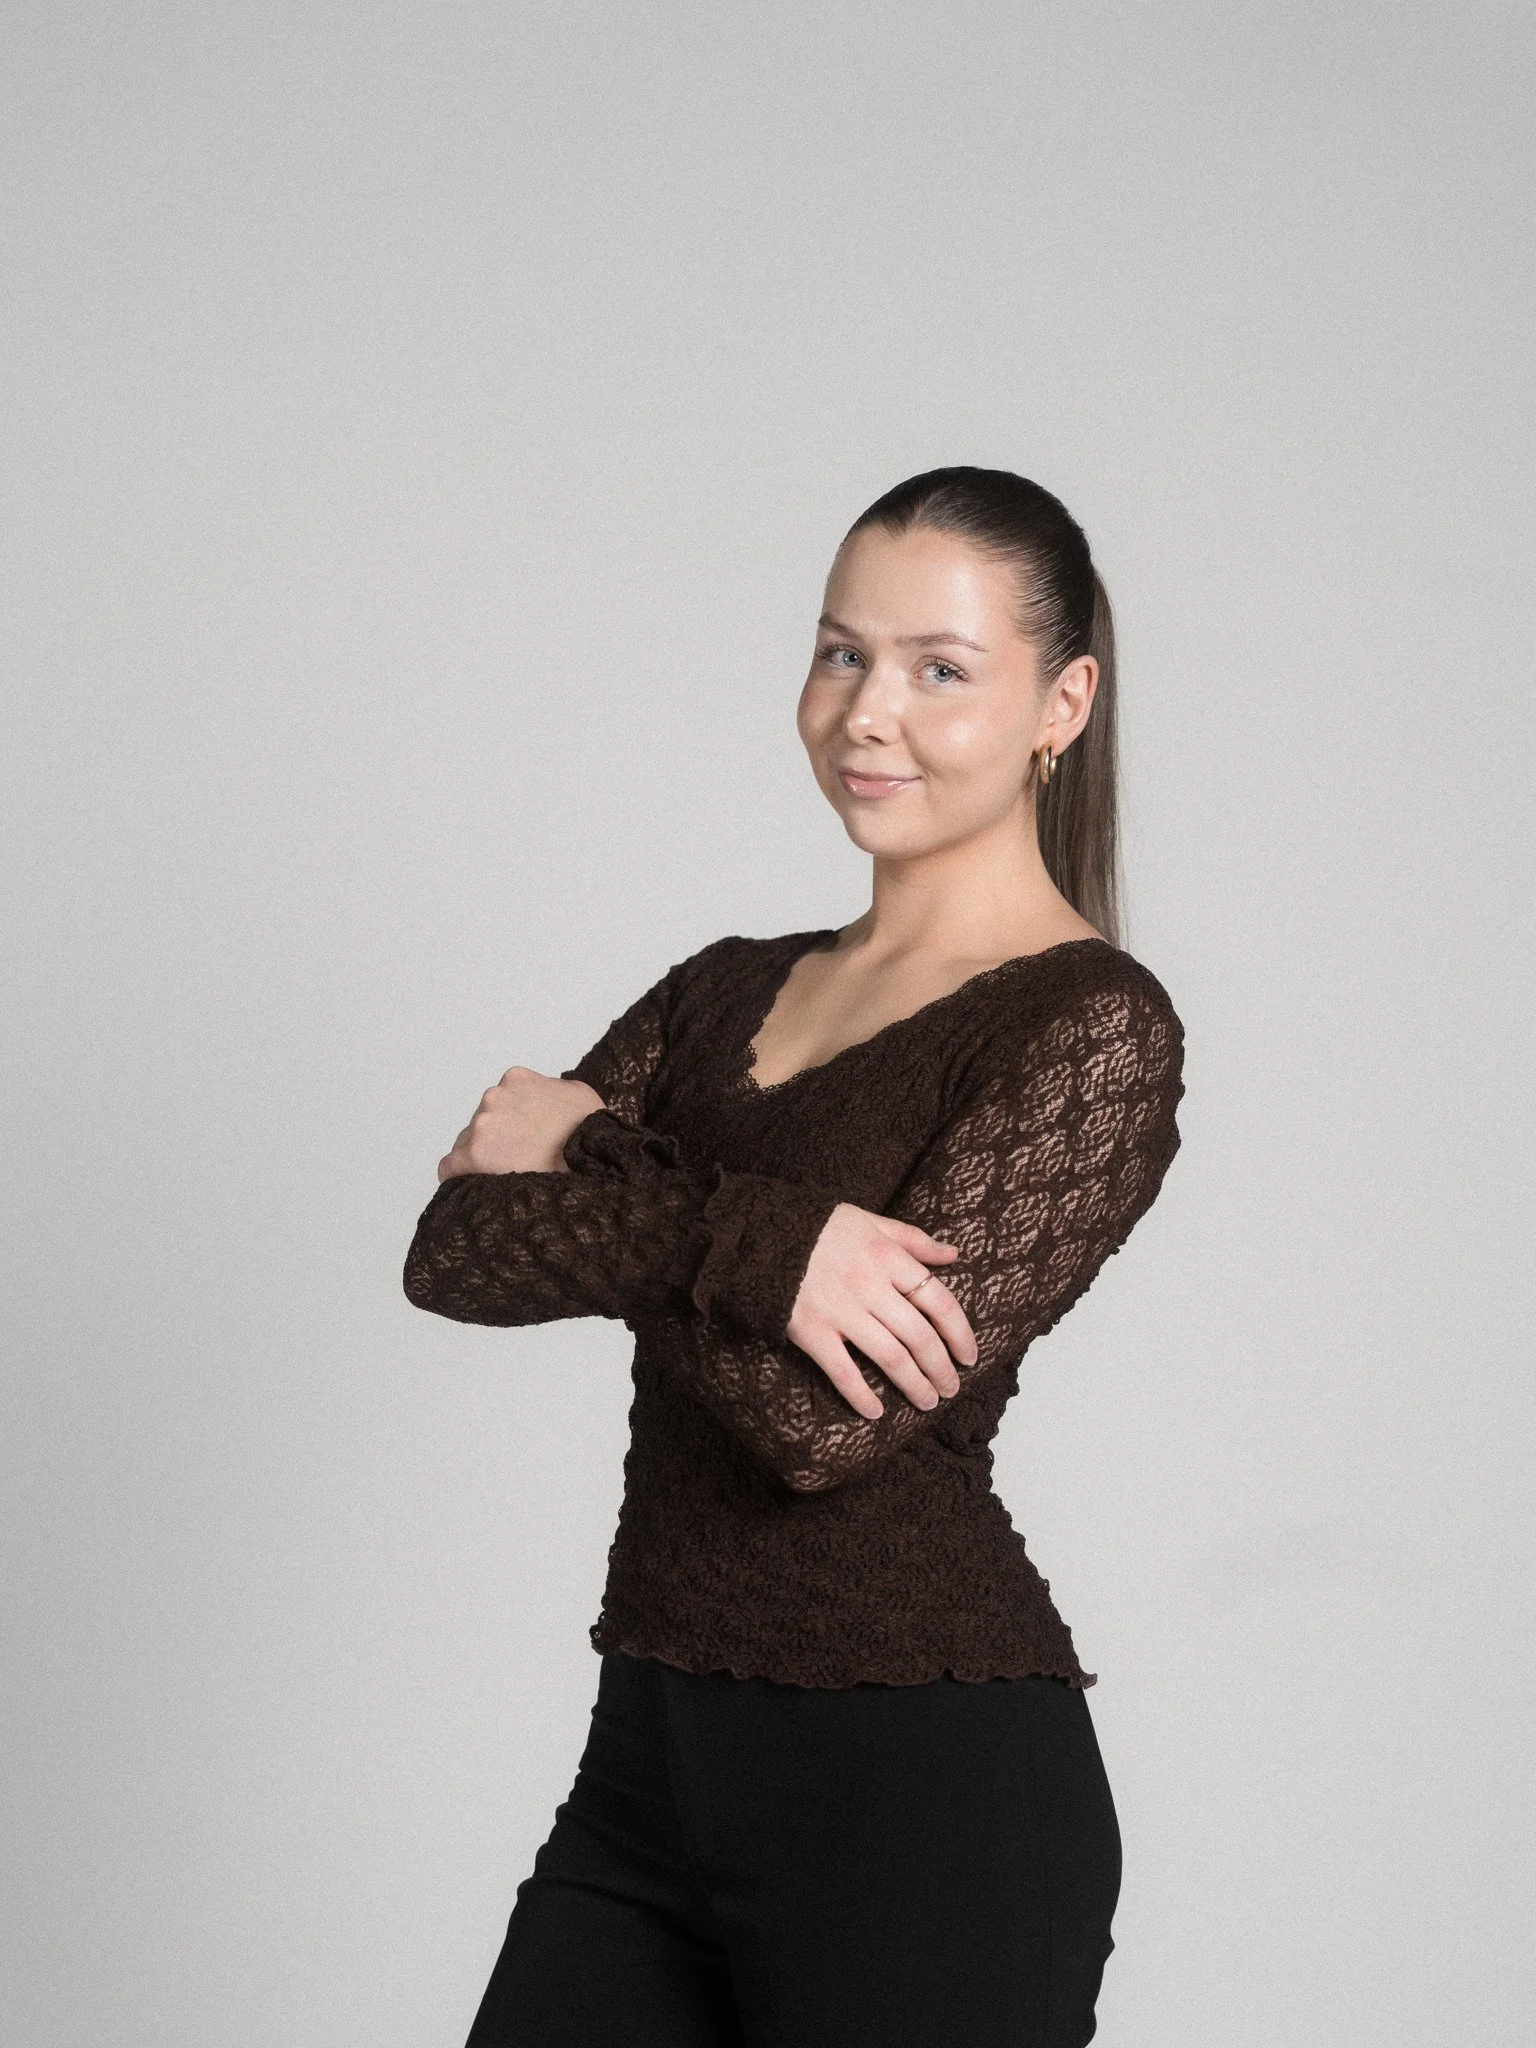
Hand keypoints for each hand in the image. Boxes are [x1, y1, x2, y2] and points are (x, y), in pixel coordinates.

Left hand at [438, 1070, 606, 1180]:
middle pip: (482, 1124)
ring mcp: (482, 1125)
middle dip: (496, 1142)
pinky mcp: (474, 1154)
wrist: (594, 1157)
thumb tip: (543, 1099)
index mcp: (516, 1080)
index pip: (499, 1104)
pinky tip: (472, 1188)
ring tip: (505, 1179)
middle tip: (518, 1164)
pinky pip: (451, 1167)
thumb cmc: (592, 1130)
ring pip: (467, 1145)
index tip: (520, 1144)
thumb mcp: (578, 1094)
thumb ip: (552, 1090)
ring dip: (482, 1159)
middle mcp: (494, 1097)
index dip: (509, 1127)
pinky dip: (459, 1177)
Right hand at [786, 1203, 978, 1420]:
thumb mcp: (870, 1221)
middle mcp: (870, 1286)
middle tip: (951, 1388)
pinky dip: (860, 1395)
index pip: (939, 1301)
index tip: (969, 1356)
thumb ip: (913, 1240)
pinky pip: (842, 1371)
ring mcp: (840, 1312)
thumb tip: (953, 1254)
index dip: (960, 1333)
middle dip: (941, 1368)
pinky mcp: (811, 1331)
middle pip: (919, 1336)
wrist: (762, 1233)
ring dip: (914, 1384)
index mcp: (888, 1257)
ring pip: (890, 1357)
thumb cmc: (821, 1228)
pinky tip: (875, 1412)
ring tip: (927, 1401)